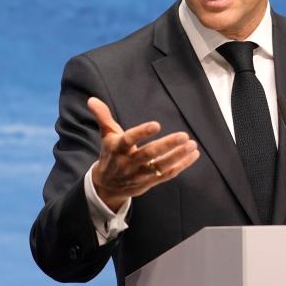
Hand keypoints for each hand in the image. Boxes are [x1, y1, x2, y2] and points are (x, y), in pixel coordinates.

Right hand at [87, 97, 199, 212]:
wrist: (107, 186)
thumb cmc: (110, 154)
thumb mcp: (106, 135)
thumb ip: (103, 116)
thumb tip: (92, 99)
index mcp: (117, 148)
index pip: (129, 139)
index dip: (142, 133)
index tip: (156, 125)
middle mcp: (128, 162)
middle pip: (149, 154)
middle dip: (167, 145)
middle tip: (183, 136)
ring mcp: (140, 174)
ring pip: (160, 166)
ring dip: (178, 156)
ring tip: (192, 144)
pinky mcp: (149, 182)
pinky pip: (167, 175)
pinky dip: (181, 165)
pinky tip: (193, 155)